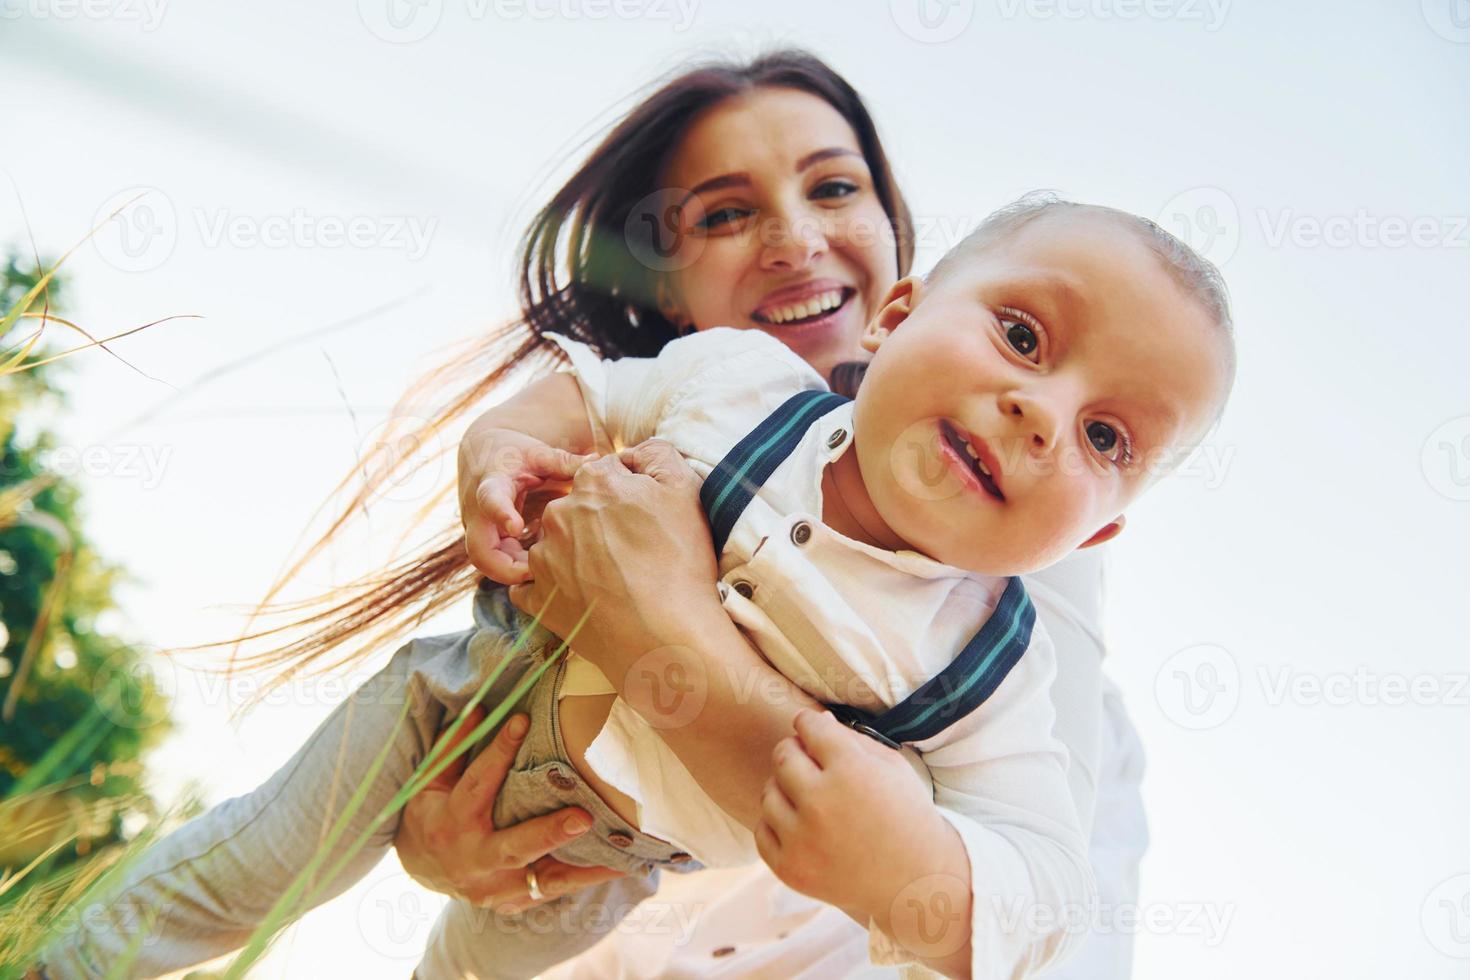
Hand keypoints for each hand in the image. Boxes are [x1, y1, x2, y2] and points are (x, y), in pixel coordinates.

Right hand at [397, 705, 625, 912]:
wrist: (422, 869)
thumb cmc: (432, 814)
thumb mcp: (432, 782)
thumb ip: (455, 748)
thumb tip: (481, 708)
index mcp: (450, 821)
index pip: (477, 783)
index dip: (498, 751)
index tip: (523, 722)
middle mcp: (473, 859)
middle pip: (513, 847)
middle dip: (548, 833)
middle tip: (583, 818)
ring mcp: (493, 888)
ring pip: (542, 880)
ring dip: (582, 869)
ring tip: (619, 856)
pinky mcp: (511, 903)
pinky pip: (552, 893)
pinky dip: (584, 881)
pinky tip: (619, 868)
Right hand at [458, 425, 592, 584]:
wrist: (482, 454)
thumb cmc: (512, 453)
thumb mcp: (536, 453)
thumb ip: (563, 461)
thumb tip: (596, 461)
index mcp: (491, 484)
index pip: (490, 500)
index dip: (501, 514)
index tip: (516, 526)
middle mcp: (478, 513)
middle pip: (479, 550)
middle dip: (504, 568)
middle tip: (537, 573)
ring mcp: (481, 530)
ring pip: (487, 563)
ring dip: (514, 573)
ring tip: (547, 575)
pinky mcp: (489, 540)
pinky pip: (497, 563)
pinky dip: (517, 569)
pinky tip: (543, 571)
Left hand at [507, 439, 719, 668]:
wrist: (665, 635)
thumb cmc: (679, 562)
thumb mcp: (686, 489)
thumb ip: (657, 454)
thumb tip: (633, 453)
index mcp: (593, 481)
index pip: (605, 475)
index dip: (627, 496)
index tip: (643, 520)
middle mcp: (559, 514)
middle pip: (577, 509)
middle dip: (597, 524)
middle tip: (631, 553)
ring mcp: (543, 558)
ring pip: (555, 546)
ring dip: (575, 556)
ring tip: (610, 581)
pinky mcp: (538, 598)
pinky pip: (533, 587)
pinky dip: (552, 590)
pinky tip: (580, 598)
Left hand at [755, 710, 952, 919]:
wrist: (914, 881)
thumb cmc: (906, 815)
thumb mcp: (892, 766)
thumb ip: (851, 738)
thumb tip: (813, 719)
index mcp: (851, 770)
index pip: (808, 726)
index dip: (810, 723)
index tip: (813, 729)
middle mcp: (821, 803)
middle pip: (782, 755)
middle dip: (795, 751)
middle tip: (810, 761)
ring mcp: (802, 840)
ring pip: (768, 792)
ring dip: (785, 789)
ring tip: (810, 797)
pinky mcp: (790, 869)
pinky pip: (762, 831)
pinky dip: (777, 825)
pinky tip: (801, 825)